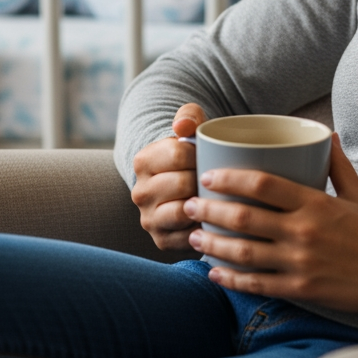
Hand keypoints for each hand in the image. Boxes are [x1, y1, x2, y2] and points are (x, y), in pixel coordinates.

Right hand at [131, 103, 206, 249]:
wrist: (185, 182)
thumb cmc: (193, 153)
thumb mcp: (191, 128)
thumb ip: (189, 116)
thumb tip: (182, 127)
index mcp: (143, 160)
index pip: (178, 154)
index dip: (202, 154)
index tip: (210, 156)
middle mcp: (139, 191)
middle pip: (183, 183)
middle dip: (206, 180)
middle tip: (218, 178)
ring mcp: (148, 218)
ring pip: (183, 211)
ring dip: (204, 205)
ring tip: (217, 197)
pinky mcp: (161, 241)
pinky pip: (188, 237)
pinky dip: (204, 228)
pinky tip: (213, 218)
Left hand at [183, 134, 357, 311]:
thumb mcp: (357, 191)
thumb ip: (336, 163)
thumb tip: (326, 133)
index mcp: (314, 202)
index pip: (262, 184)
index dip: (230, 179)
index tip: (208, 176)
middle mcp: (303, 231)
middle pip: (245, 218)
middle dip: (210, 211)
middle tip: (188, 205)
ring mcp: (300, 263)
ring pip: (245, 253)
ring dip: (213, 244)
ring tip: (193, 237)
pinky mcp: (302, 289)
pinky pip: (259, 284)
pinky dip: (232, 279)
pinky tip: (214, 272)